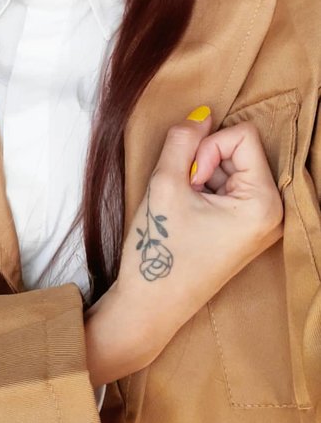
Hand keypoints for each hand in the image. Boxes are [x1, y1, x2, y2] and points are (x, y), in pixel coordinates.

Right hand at [84, 108, 283, 386]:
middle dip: (205, 162)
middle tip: (184, 194)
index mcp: (264, 203)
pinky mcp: (246, 229)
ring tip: (183, 208)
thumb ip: (183, 139)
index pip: (243, 135)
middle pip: (240, 149)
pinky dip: (204, 190)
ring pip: (230, 166)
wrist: (149, 308)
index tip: (189, 179)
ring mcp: (261, 223)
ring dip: (202, 176)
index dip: (208, 147)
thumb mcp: (166, 183)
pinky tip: (187, 214)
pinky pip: (228, 186)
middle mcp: (272, 213)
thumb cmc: (160, 251)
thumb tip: (203, 114)